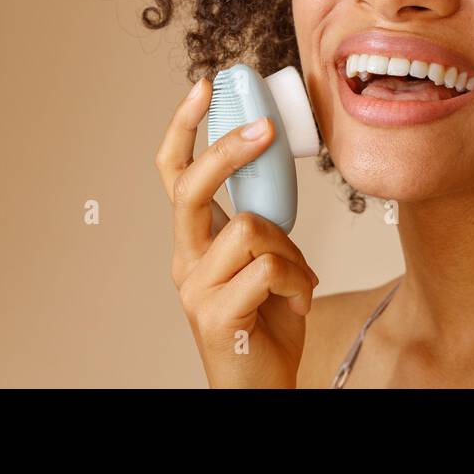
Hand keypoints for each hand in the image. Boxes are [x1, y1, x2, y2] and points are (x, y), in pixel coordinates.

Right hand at [156, 77, 319, 387]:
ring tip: (299, 279)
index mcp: (193, 241)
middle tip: (264, 130)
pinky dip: (298, 279)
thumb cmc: (268, 321)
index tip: (204, 85)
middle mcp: (184, 260)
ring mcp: (194, 289)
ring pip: (247, 227)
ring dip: (290, 247)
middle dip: (227, 150)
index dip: (183, 128)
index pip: (173, 174)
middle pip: (190, 187)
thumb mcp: (266, 258)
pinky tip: (299, 300)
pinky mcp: (215, 316)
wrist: (261, 389)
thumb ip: (261, 220)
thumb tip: (277, 175)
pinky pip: (268, 268)